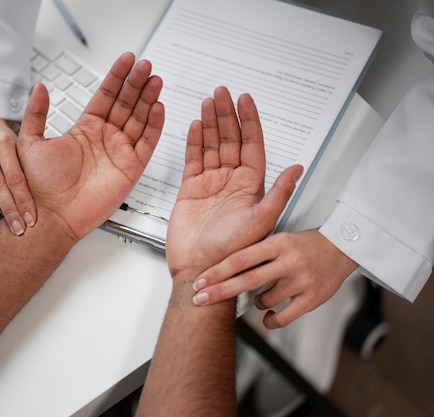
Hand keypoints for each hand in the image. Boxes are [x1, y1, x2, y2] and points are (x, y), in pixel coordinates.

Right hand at [0, 117, 35, 235]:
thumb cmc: (8, 142)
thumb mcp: (22, 146)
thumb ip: (29, 168)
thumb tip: (42, 202)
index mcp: (2, 141)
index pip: (15, 177)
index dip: (24, 200)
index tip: (32, 218)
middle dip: (12, 211)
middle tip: (22, 229)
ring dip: (1, 212)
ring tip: (14, 223)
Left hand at [16, 52, 163, 241]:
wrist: (50, 216)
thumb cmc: (39, 186)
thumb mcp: (30, 142)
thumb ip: (37, 113)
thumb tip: (39, 86)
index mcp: (85, 129)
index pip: (106, 96)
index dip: (117, 77)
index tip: (128, 59)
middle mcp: (105, 138)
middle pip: (126, 104)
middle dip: (137, 83)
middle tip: (146, 65)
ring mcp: (119, 152)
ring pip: (139, 119)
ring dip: (148, 99)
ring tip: (155, 79)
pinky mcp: (130, 169)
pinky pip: (146, 144)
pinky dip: (154, 126)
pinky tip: (158, 107)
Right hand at [166, 87, 301, 280]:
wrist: (199, 268)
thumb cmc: (230, 251)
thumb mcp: (260, 221)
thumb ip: (278, 193)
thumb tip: (298, 169)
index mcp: (251, 186)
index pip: (252, 145)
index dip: (249, 121)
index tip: (244, 100)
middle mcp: (232, 181)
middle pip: (231, 140)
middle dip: (227, 115)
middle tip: (222, 93)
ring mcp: (211, 183)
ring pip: (212, 145)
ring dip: (211, 123)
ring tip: (209, 102)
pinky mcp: (191, 189)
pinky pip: (194, 159)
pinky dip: (194, 142)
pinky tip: (196, 126)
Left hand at [192, 228, 357, 327]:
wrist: (342, 247)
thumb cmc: (305, 244)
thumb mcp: (279, 240)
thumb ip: (256, 254)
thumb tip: (224, 272)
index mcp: (277, 243)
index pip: (240, 259)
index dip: (217, 272)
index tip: (199, 281)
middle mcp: (288, 261)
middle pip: (246, 280)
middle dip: (219, 291)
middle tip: (200, 299)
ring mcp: (301, 281)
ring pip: (265, 299)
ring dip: (256, 302)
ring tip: (261, 297)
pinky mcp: (312, 298)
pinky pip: (284, 317)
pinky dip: (271, 320)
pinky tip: (269, 316)